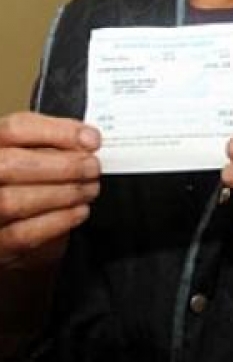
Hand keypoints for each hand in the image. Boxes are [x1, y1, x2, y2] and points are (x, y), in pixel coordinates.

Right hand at [0, 112, 100, 270]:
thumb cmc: (25, 175)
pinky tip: (79, 210)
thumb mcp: (33, 148)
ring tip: (89, 188)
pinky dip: (58, 220)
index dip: (59, 132)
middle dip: (63, 166)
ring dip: (64, 194)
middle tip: (92, 167)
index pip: (16, 128)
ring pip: (16, 201)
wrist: (11, 215)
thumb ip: (54, 138)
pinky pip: (22, 233)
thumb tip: (88, 138)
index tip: (91, 139)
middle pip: (12, 165)